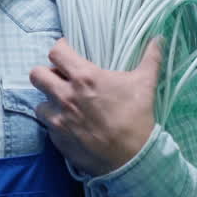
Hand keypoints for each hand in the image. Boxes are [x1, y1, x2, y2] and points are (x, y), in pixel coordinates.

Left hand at [29, 38, 161, 176]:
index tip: (66, 53)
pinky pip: (47, 126)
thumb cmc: (137, 117)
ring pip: (39, 103)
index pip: (56, 52)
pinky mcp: (57, 139)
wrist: (131, 158)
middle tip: (58, 78)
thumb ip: (150, 58)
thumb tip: (159, 38)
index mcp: (84, 77)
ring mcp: (59, 119)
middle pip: (37, 75)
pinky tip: (70, 125)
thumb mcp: (145, 83)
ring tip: (63, 105)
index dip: (60, 50)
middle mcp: (66, 95)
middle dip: (46, 74)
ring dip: (49, 102)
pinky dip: (56, 124)